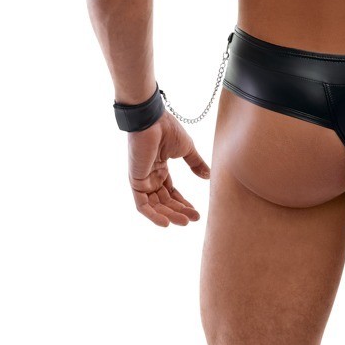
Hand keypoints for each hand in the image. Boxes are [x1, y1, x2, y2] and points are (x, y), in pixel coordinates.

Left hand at [127, 112, 210, 226]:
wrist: (154, 121)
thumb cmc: (169, 130)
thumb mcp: (187, 149)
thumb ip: (196, 163)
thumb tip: (208, 176)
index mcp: (160, 169)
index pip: (171, 192)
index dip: (183, 203)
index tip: (196, 212)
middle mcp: (150, 176)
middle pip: (165, 201)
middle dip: (180, 211)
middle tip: (195, 218)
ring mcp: (143, 180)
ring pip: (155, 205)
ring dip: (170, 215)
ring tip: (185, 221)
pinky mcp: (136, 181)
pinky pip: (142, 205)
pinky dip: (153, 215)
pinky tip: (167, 223)